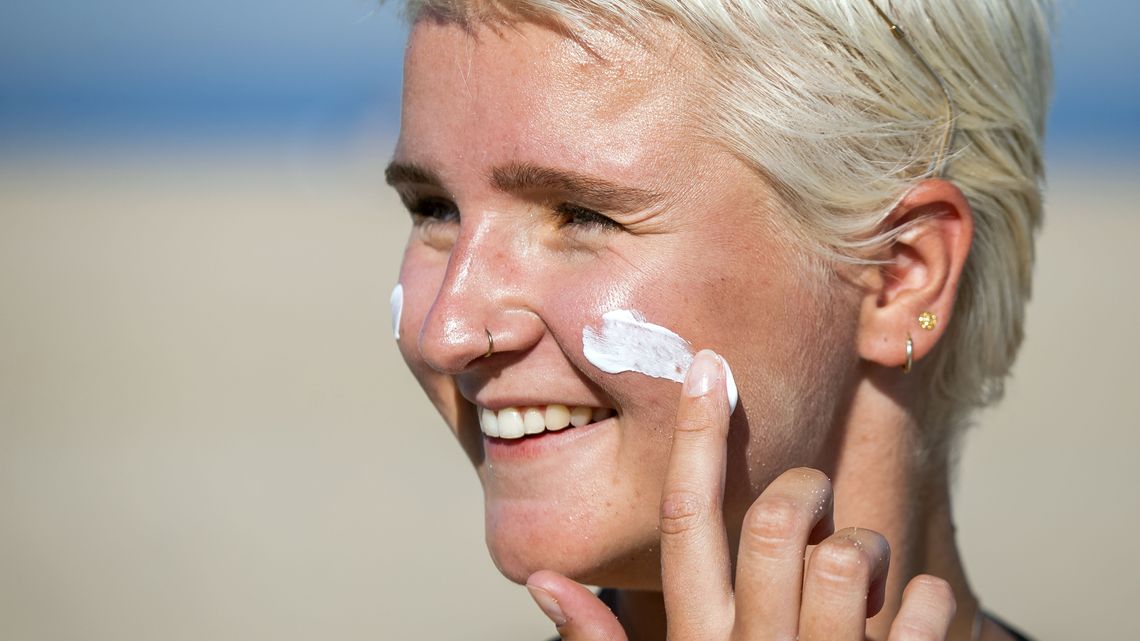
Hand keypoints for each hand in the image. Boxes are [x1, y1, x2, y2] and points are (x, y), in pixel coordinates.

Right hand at [526, 350, 956, 640]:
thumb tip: (540, 579)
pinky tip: (910, 622)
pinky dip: (929, 601)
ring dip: (867, 547)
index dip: (695, 440)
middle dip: (801, 492)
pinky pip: (928, 603)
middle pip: (774, 522)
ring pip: (850, 554)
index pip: (684, 522)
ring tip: (861, 577)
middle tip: (810, 504)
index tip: (709, 369)